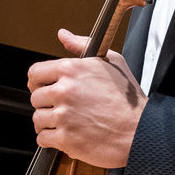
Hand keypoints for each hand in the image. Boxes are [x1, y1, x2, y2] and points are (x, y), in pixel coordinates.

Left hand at [28, 28, 146, 168]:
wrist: (140, 131)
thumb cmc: (128, 99)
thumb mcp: (112, 62)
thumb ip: (82, 45)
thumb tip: (63, 35)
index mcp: (72, 70)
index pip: (35, 73)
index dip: (38, 82)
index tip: (43, 88)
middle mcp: (64, 91)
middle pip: (35, 98)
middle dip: (47, 104)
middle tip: (62, 108)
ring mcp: (64, 116)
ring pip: (38, 119)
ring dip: (48, 122)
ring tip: (67, 123)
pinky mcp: (65, 138)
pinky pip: (42, 138)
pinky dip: (51, 139)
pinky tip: (66, 135)